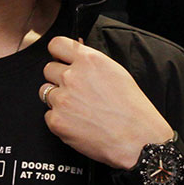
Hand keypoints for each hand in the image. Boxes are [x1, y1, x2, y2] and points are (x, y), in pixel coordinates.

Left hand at [41, 37, 172, 169]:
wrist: (137, 140)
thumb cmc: (132, 109)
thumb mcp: (117, 73)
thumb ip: (91, 63)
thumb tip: (75, 56)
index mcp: (89, 60)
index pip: (56, 44)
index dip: (58, 53)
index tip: (61, 60)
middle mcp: (72, 77)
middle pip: (48, 69)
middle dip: (58, 78)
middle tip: (75, 91)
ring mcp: (62, 99)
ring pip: (46, 92)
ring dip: (58, 99)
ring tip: (79, 109)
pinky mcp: (56, 121)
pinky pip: (49, 115)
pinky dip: (60, 120)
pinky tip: (78, 123)